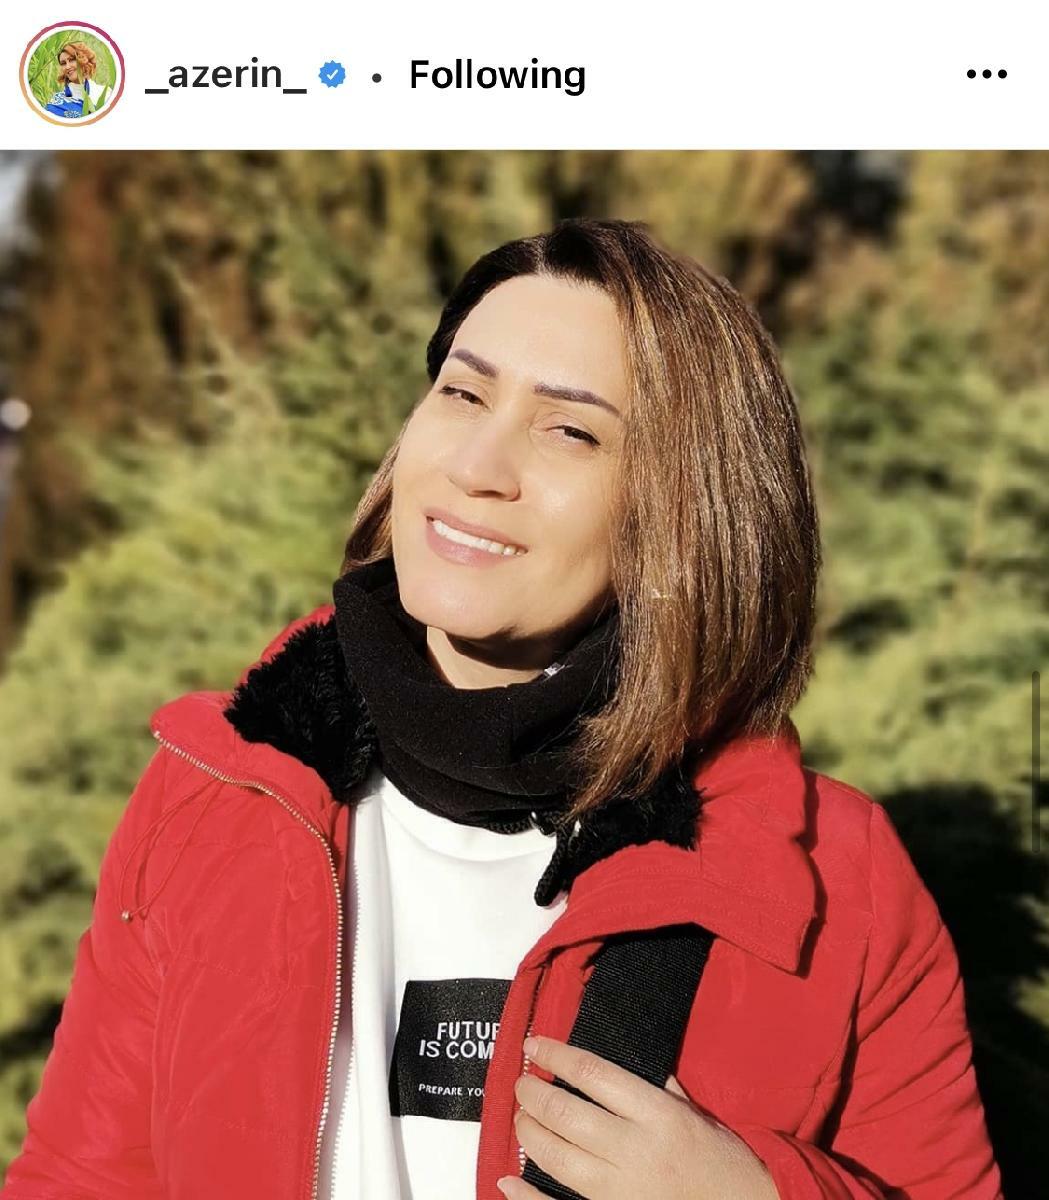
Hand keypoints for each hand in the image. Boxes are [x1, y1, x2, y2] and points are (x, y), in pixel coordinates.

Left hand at [496, 1035, 778, 1199]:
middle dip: (533, 1095)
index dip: (556, 1056)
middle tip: (521, 1082)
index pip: (593, 1074)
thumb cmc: (723, 1158)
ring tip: (521, 1117)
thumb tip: (620, 1060)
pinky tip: (508, 1179)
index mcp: (657, 1114)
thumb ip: (658, 1086)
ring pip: (557, 1158)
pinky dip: (528, 1196)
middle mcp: (635, 1150)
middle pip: (566, 1114)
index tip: (534, 1045)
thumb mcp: (695, 1111)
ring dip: (529, 1134)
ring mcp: (622, 1190)